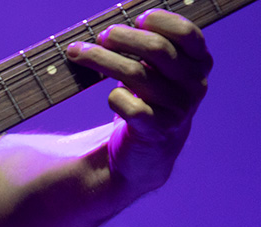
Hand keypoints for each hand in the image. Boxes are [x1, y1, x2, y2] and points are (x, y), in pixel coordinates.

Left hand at [66, 9, 211, 192]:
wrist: (142, 155)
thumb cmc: (145, 102)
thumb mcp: (153, 73)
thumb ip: (144, 49)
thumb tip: (110, 26)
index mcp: (199, 65)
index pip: (186, 34)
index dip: (160, 21)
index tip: (136, 18)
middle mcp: (194, 86)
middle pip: (157, 50)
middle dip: (123, 38)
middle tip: (101, 35)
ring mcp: (178, 110)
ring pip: (136, 75)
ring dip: (102, 60)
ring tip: (79, 53)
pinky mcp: (156, 131)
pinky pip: (129, 106)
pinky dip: (114, 98)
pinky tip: (111, 97)